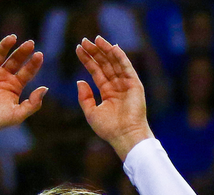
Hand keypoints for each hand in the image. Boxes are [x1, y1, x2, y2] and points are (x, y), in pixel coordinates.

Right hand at [0, 36, 45, 139]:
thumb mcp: (16, 115)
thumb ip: (32, 104)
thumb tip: (45, 88)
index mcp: (14, 86)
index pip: (27, 71)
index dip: (33, 63)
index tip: (39, 55)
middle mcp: (3, 76)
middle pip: (15, 59)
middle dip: (22, 51)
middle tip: (30, 43)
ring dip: (5, 45)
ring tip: (13, 38)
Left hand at [76, 36, 152, 159]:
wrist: (124, 136)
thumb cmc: (108, 128)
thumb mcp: (91, 112)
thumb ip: (85, 97)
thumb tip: (79, 81)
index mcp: (107, 92)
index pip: (96, 71)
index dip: (88, 60)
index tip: (78, 49)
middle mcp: (117, 85)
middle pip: (104, 64)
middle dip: (95, 52)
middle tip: (84, 40)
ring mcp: (126, 84)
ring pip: (114, 63)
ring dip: (106, 50)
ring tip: (95, 39)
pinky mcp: (135, 84)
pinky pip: (126, 67)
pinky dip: (120, 57)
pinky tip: (112, 47)